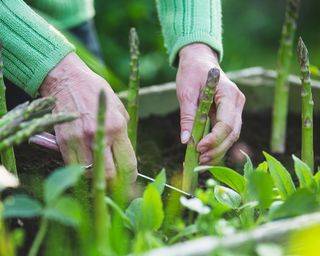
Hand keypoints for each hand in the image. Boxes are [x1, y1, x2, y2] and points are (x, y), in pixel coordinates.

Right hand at [39, 52, 136, 181]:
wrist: (67, 80)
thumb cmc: (96, 93)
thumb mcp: (119, 109)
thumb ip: (123, 134)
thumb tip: (125, 156)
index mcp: (117, 127)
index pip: (127, 164)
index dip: (130, 177)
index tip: (129, 178)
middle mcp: (99, 135)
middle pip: (109, 176)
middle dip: (115, 183)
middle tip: (116, 181)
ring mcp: (79, 140)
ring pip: (90, 175)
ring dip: (97, 177)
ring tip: (100, 170)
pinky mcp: (63, 142)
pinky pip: (73, 167)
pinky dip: (81, 170)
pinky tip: (86, 162)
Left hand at [177, 43, 244, 164]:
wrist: (199, 60)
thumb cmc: (192, 72)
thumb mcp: (186, 92)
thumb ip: (188, 116)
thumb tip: (186, 141)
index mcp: (229, 94)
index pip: (227, 123)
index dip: (214, 139)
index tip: (198, 148)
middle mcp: (237, 103)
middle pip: (232, 133)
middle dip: (216, 149)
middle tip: (200, 160)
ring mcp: (235, 109)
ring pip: (231, 136)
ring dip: (217, 151)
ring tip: (201, 161)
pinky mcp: (229, 115)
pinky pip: (226, 133)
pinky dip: (216, 145)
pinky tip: (205, 154)